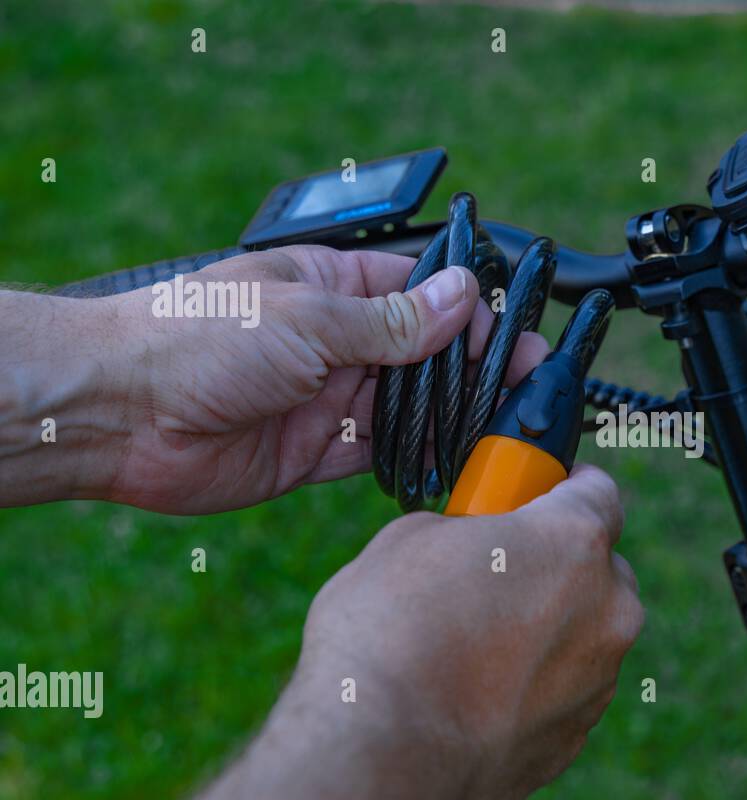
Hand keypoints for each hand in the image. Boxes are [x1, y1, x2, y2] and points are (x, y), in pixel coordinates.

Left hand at [101, 246, 546, 512]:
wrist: (121, 414)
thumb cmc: (197, 339)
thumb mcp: (308, 320)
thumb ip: (391, 322)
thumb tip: (462, 295)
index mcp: (332, 287)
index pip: (419, 291)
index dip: (469, 311)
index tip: (512, 336)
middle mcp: (336, 341)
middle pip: (424, 353)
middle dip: (474, 368)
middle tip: (526, 388)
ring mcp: (328, 397)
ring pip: (410, 407)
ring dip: (452, 417)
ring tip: (503, 431)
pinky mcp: (316, 450)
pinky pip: (380, 454)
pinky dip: (416, 459)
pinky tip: (453, 464)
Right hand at [299, 464, 642, 799]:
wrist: (380, 757)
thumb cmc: (388, 636)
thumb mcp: (410, 539)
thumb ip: (468, 531)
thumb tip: (472, 546)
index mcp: (574, 542)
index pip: (598, 491)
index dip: (562, 488)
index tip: (534, 496)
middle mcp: (608, 609)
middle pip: (600, 570)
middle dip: (556, 567)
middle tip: (493, 575)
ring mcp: (598, 681)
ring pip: (584, 637)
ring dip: (545, 633)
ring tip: (469, 649)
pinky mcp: (573, 740)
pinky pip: (562, 696)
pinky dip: (530, 690)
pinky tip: (471, 698)